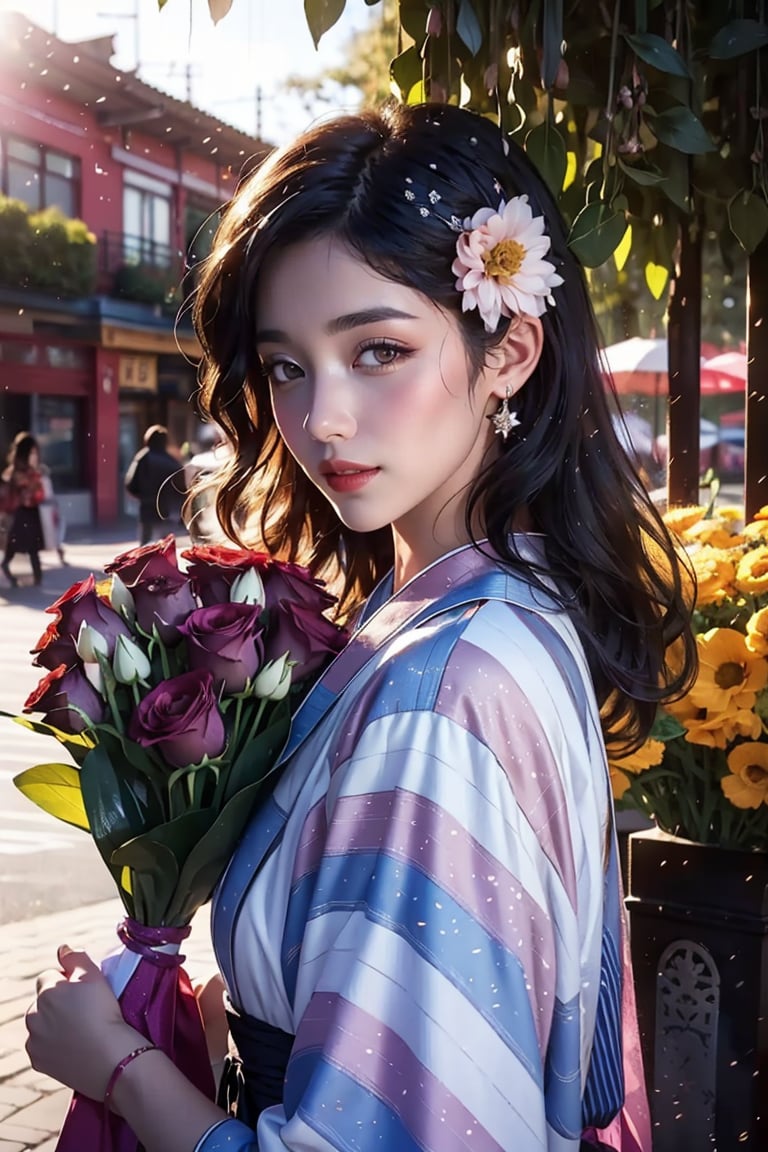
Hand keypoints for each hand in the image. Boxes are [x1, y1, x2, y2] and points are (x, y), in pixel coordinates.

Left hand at [26, 945, 144, 1100]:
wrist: (110, 1058)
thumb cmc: (105, 1014)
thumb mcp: (95, 977)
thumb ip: (76, 958)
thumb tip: (62, 949)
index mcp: (46, 992)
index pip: (49, 976)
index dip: (67, 980)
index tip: (84, 992)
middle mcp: (33, 1015)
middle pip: (42, 1001)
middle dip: (57, 1003)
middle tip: (84, 1011)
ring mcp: (34, 1040)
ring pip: (41, 1024)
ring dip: (53, 1023)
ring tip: (80, 1030)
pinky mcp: (38, 1061)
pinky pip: (42, 1047)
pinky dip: (53, 1045)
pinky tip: (73, 1045)